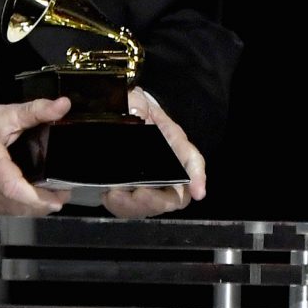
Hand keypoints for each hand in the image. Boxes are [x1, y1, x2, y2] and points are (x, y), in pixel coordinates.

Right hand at [0, 97, 70, 214]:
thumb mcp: (7, 113)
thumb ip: (37, 111)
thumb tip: (63, 105)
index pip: (13, 186)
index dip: (37, 197)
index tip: (58, 197)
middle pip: (18, 204)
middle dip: (44, 202)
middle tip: (63, 191)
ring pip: (13, 212)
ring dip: (35, 208)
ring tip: (52, 194)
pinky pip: (4, 213)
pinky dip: (21, 209)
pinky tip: (31, 199)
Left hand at [101, 88, 207, 219]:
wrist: (120, 117)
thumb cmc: (134, 108)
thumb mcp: (135, 100)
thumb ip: (136, 104)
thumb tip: (135, 112)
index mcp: (173, 142)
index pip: (192, 160)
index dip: (197, 177)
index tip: (199, 193)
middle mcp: (167, 167)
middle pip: (174, 195)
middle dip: (157, 201)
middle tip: (139, 195)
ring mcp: (151, 183)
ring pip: (152, 205)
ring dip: (135, 206)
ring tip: (114, 195)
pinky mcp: (132, 191)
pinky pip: (131, 207)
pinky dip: (120, 206)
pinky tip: (108, 195)